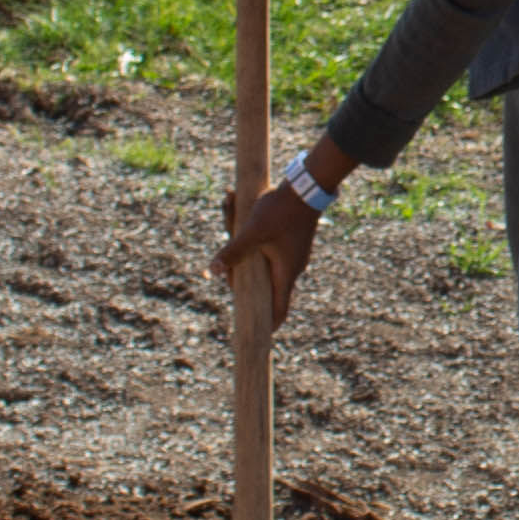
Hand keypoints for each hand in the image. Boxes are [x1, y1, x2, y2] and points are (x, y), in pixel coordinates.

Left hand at [216, 177, 319, 333]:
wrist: (306, 185)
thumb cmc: (280, 211)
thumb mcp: (252, 233)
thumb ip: (233, 253)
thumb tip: (212, 271)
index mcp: (285, 273)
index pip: (279, 309)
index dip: (269, 324)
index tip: (258, 334)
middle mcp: (292, 267)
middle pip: (265, 285)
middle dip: (242, 277)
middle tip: (226, 269)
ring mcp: (294, 253)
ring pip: (265, 262)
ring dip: (245, 251)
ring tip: (230, 223)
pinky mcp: (292, 240)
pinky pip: (270, 249)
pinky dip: (254, 241)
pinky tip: (241, 219)